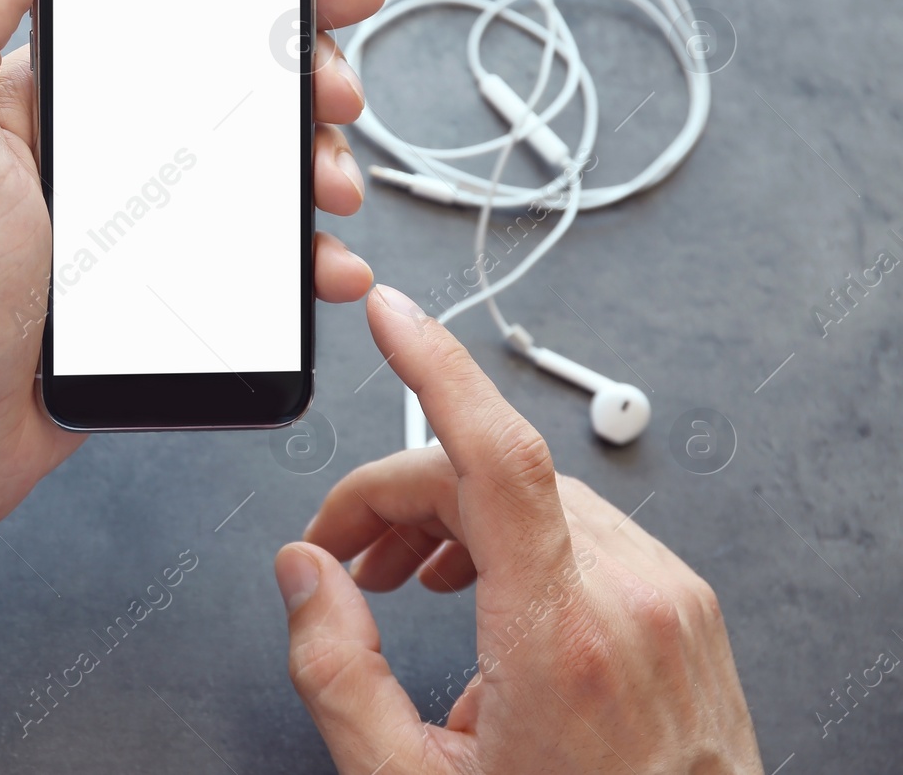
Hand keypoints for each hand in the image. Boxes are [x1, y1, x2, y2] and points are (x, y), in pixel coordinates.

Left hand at [0, 0, 389, 524]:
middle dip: (303, 82)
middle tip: (338, 100)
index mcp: (51, 100)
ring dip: (313, 168)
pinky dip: (301, 256)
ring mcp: (137, 220)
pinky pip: (250, 255)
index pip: (166, 16)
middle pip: (230, 88)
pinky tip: (330, 264)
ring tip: (333, 191)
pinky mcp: (161, 287)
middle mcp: (101, 150)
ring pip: (255, 172)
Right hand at [274, 285, 763, 773]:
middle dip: (396, 496)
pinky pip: (580, 532)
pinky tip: (476, 604)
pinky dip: (510, 544)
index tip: (389, 315)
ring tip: (400, 581)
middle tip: (340, 557)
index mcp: (562, 637)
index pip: (498, 454)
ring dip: (450, 518)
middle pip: (489, 476)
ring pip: (534, 497)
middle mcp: (630, 599)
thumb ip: (336, 673)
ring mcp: (668, 599)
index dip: (435, 367)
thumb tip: (305, 575)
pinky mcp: (683, 608)